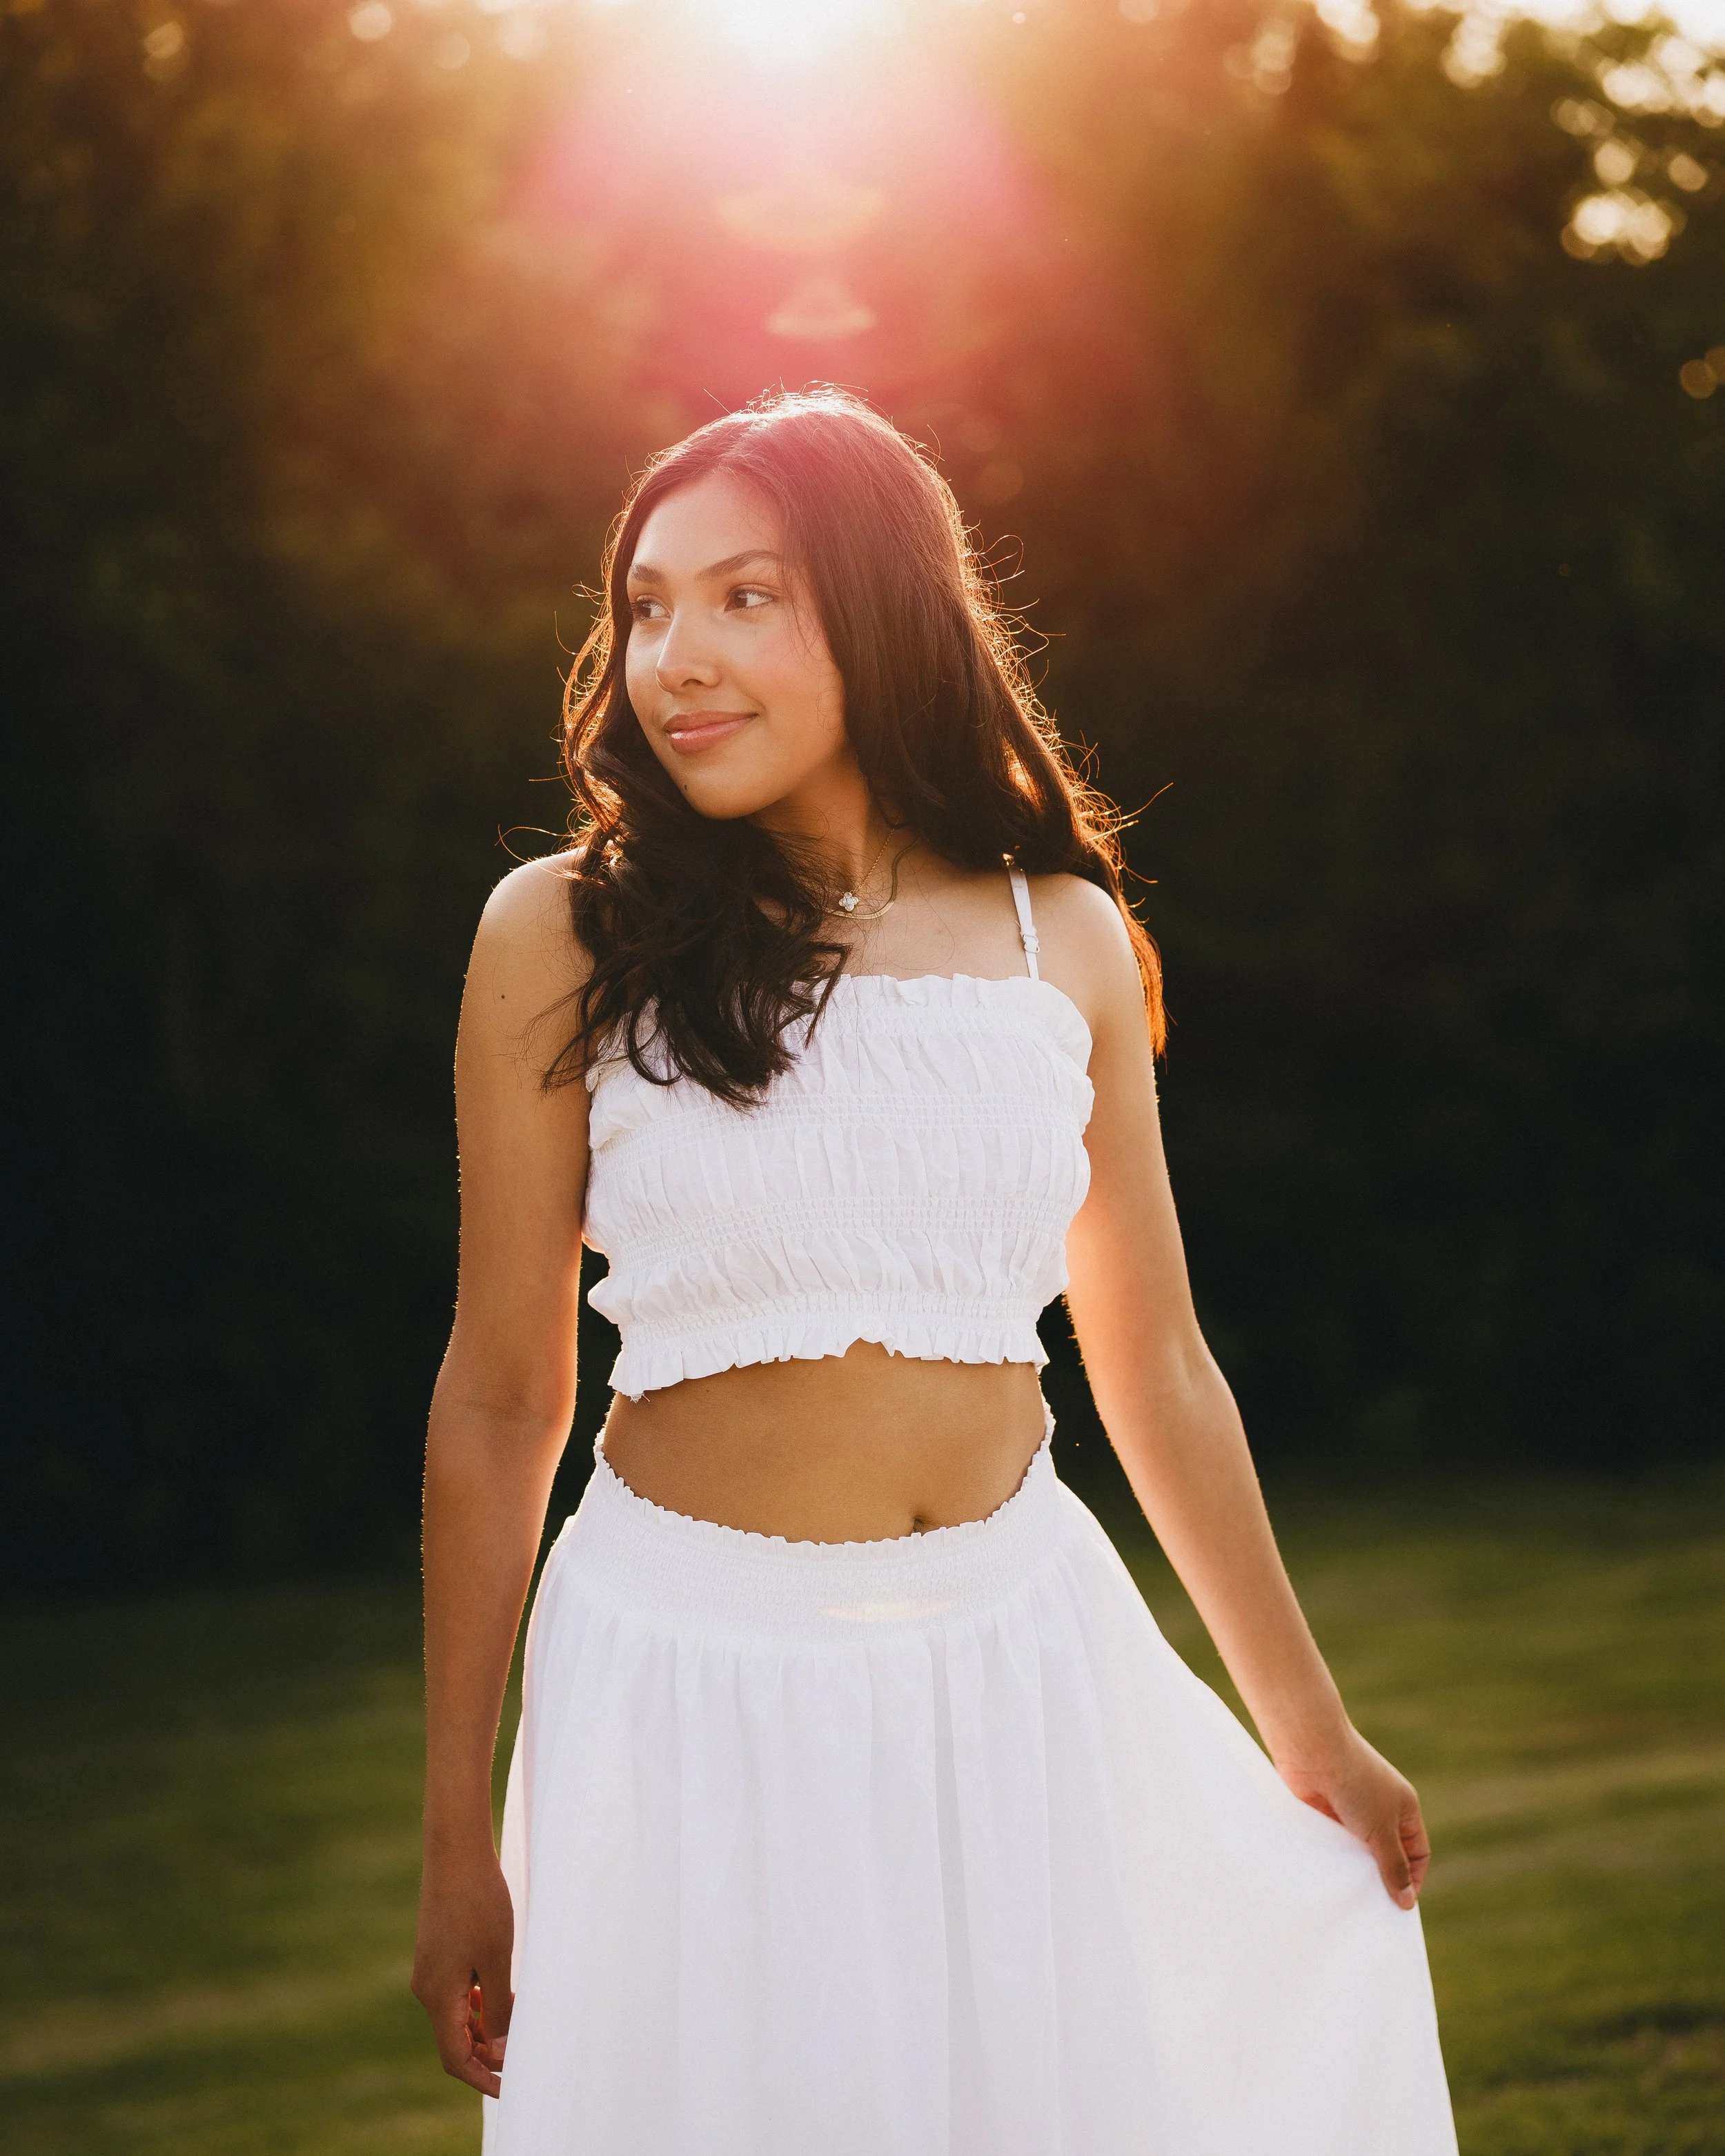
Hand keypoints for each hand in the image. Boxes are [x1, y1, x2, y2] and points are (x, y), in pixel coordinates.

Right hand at [412, 1849, 515, 2095]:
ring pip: (457, 2016)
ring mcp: (431, 1970)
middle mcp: (427, 1988)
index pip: (455, 2058)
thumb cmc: (479, 1903)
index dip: (482, 2078)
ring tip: (520, 2026)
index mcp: (438, 1996)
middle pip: (455, 2040)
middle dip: (487, 2055)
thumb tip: (501, 2051)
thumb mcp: (496, 1960)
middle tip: (524, 2057)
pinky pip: (457, 1994)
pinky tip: (503, 1996)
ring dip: (486, 2028)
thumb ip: (499, 2009)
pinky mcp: (438, 1954)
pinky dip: (480, 2004)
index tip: (512, 2088)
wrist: (456, 1852)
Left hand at [1274, 1725, 1431, 1908]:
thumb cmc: (1354, 1783)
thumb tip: (1407, 1902)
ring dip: (1354, 1871)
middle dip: (1382, 1879)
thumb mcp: (1382, 1830)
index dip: (1412, 1878)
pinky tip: (1329, 1879)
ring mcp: (1351, 1811)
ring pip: (1358, 1851)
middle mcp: (1379, 1809)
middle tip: (1373, 1912)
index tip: (1399, 1906)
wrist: (1311, 1751)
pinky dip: (1333, 1859)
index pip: (1417, 1853)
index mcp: (1404, 1808)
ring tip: (1349, 1901)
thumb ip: (1394, 1866)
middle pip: (1386, 1854)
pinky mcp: (1325, 1813)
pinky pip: (1334, 1844)